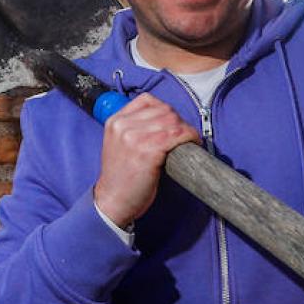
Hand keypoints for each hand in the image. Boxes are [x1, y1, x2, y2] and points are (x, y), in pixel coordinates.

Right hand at [93, 94, 198, 229]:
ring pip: (173, 121)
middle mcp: (123, 125)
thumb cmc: (120, 178)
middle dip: (179, 121)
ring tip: (189, 141)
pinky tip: (192, 144)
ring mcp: (134, 137)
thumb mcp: (118, 145)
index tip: (173, 123)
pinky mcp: (148, 151)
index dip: (166, 111)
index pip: (147, 100)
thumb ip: (134, 129)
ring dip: (186, 130)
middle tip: (184, 136)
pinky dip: (189, 137)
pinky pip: (177, 135)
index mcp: (115, 121)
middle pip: (164, 110)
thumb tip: (166, 121)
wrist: (112, 202)